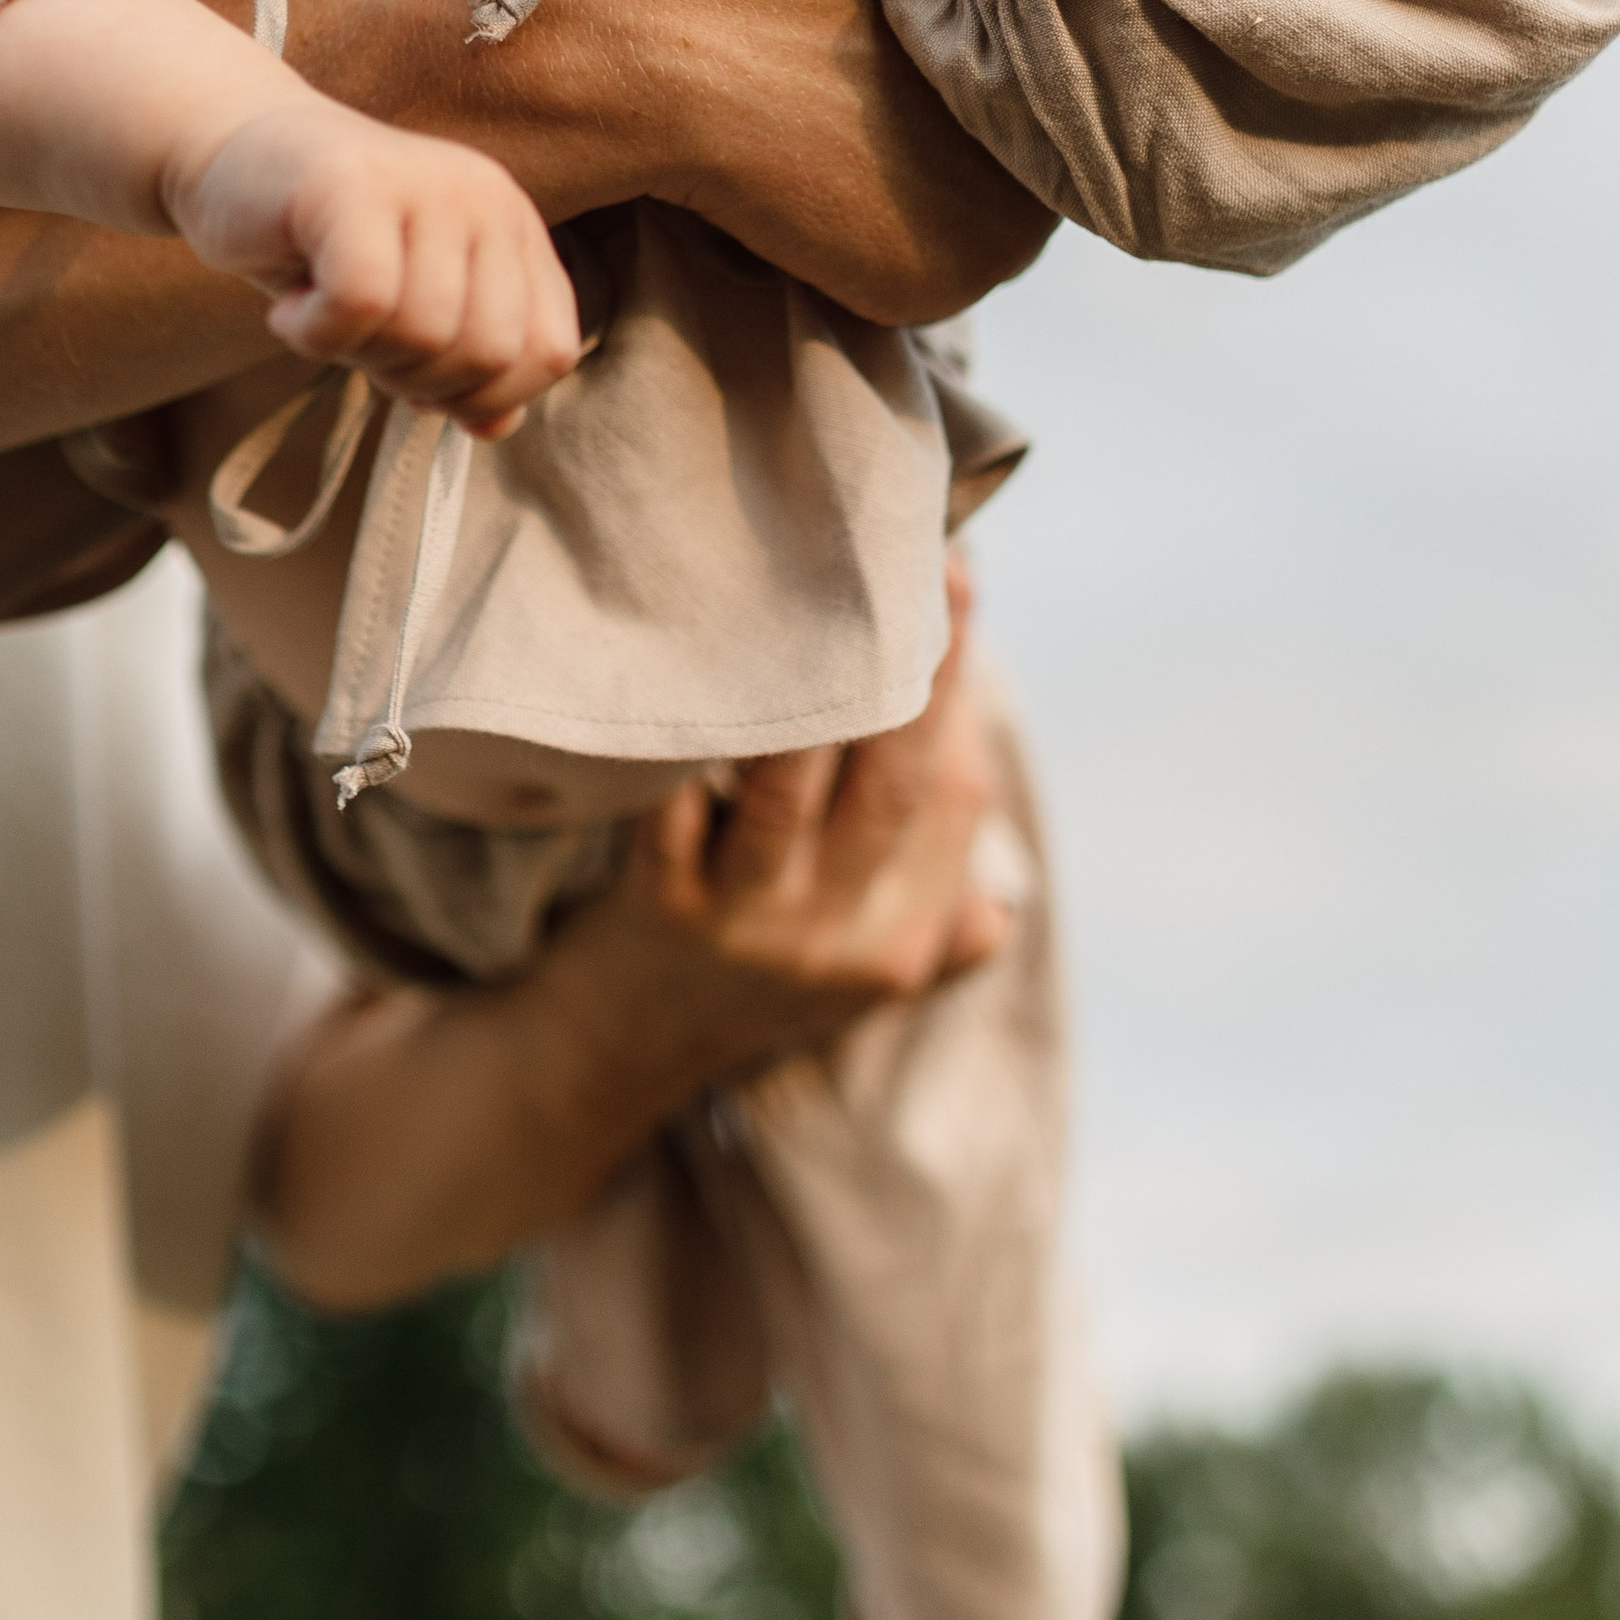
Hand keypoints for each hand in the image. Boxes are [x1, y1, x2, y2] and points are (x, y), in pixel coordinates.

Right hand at [170, 94, 580, 437]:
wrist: (228, 158)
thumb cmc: (320, 246)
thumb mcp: (405, 310)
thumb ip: (461, 363)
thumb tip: (498, 427)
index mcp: (512, 227)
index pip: (549, 350)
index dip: (485, 396)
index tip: (419, 378)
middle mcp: (483, 197)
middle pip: (488, 352)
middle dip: (416, 380)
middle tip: (360, 342)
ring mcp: (424, 184)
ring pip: (424, 331)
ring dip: (357, 353)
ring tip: (321, 314)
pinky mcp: (355, 185)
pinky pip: (360, 303)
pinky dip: (315, 334)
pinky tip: (289, 309)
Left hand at [559, 558, 1009, 1095]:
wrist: (617, 1056)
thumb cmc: (749, 992)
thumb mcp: (862, 981)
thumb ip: (939, 929)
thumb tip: (1002, 889)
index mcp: (897, 945)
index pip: (955, 803)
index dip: (962, 697)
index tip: (960, 594)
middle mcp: (831, 940)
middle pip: (890, 784)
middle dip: (916, 668)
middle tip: (922, 564)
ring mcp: (744, 926)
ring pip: (789, 789)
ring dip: (809, 693)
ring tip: (820, 597)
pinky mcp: (658, 911)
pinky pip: (679, 811)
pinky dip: (693, 748)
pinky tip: (702, 671)